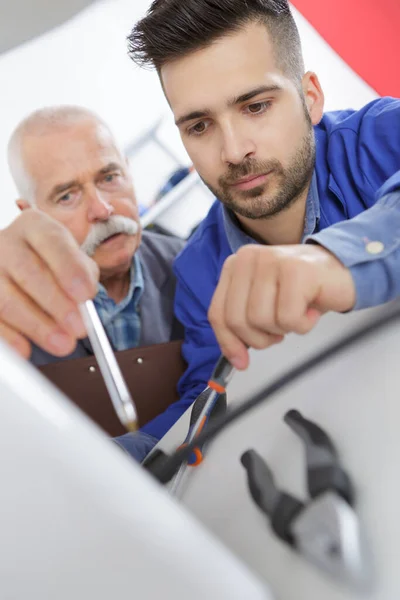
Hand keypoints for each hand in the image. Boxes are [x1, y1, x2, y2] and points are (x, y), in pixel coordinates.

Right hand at [0, 209, 98, 357]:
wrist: (21, 269)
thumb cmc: (53, 265)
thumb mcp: (74, 261)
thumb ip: (83, 275)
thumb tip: (83, 300)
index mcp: (34, 227)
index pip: (52, 242)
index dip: (70, 269)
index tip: (86, 294)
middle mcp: (5, 243)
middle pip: (28, 272)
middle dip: (57, 303)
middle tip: (79, 328)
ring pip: (6, 299)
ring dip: (37, 325)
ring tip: (63, 344)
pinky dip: (9, 336)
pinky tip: (26, 349)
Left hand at [208, 244, 355, 369]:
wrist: (342, 272)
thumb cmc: (302, 290)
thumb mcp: (263, 304)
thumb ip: (243, 325)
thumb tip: (236, 359)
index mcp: (236, 266)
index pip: (218, 313)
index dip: (228, 342)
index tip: (240, 361)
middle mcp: (249, 258)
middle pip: (237, 320)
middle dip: (260, 337)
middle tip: (279, 330)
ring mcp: (272, 261)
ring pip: (261, 320)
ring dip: (283, 328)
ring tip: (296, 314)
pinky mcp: (296, 270)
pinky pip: (288, 318)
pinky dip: (302, 325)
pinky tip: (310, 310)